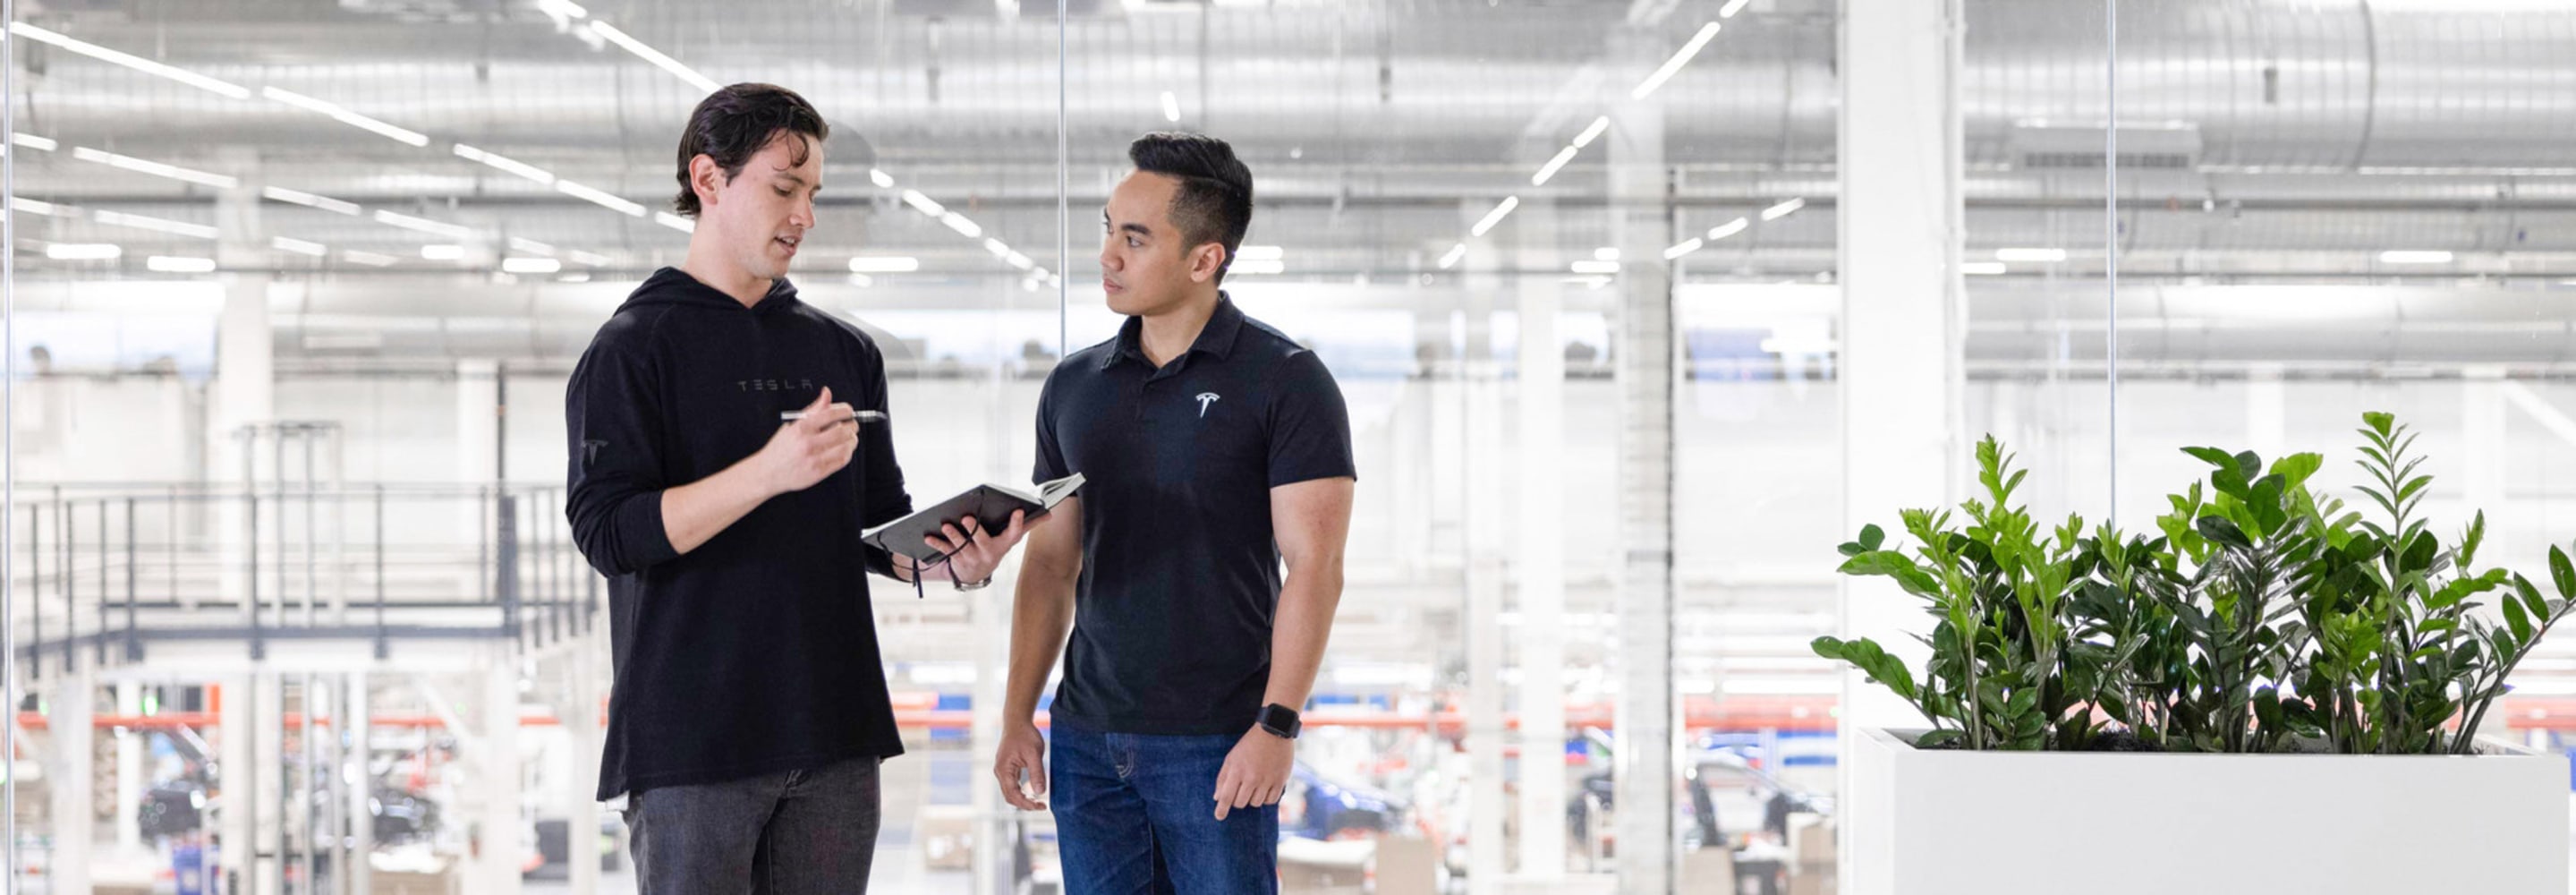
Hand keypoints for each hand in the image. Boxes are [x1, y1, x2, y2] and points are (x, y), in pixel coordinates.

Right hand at [759, 387, 858, 495]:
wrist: (768, 472)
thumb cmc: (780, 448)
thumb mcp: (793, 424)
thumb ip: (814, 409)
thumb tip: (827, 393)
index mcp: (801, 428)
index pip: (830, 414)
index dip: (845, 411)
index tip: (849, 411)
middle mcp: (807, 443)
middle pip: (842, 430)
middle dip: (852, 425)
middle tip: (852, 425)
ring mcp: (814, 459)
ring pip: (845, 446)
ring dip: (852, 440)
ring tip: (850, 438)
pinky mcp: (819, 472)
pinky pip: (842, 460)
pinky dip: (848, 453)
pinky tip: (844, 449)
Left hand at [924, 509, 1043, 584]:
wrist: (975, 572)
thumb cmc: (995, 546)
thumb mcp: (1010, 538)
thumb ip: (1027, 525)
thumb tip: (1049, 514)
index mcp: (1004, 544)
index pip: (1014, 534)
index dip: (1017, 523)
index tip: (1019, 511)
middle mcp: (989, 552)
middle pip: (983, 540)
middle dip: (975, 530)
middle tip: (968, 518)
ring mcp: (972, 557)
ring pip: (962, 546)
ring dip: (954, 536)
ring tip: (947, 525)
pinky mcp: (957, 559)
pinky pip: (947, 551)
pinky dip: (937, 544)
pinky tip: (928, 537)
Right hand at [993, 721, 1049, 810]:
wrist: (1017, 721)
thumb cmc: (1025, 735)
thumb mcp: (1034, 754)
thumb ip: (1037, 773)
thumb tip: (1040, 792)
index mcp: (1004, 770)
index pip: (1013, 795)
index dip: (1027, 803)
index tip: (1041, 806)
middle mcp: (1000, 772)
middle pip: (1010, 796)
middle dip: (1025, 804)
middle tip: (1041, 806)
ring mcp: (1002, 770)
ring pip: (1010, 792)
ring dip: (1023, 798)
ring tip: (1038, 801)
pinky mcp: (1007, 768)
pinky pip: (1012, 785)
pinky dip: (1022, 791)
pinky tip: (1033, 791)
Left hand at [1212, 727, 1292, 820]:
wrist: (1273, 732)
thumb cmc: (1249, 745)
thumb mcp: (1231, 757)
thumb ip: (1223, 778)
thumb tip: (1217, 797)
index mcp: (1237, 771)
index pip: (1226, 797)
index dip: (1221, 809)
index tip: (1219, 817)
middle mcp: (1252, 778)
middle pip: (1241, 803)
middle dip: (1238, 800)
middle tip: (1241, 789)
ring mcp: (1267, 780)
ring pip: (1256, 803)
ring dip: (1252, 798)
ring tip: (1254, 785)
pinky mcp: (1280, 781)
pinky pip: (1271, 801)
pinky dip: (1266, 798)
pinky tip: (1265, 788)